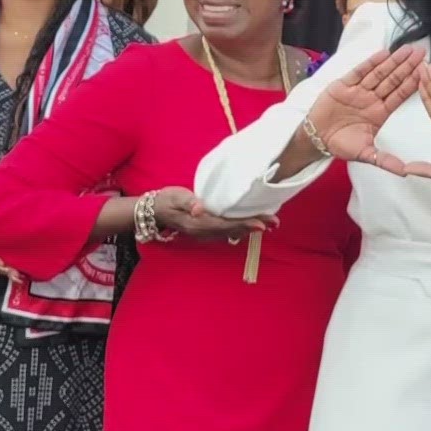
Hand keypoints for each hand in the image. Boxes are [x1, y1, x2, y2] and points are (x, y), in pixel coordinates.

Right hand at [151, 187, 274, 241]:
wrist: (155, 211)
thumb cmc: (167, 200)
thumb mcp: (176, 196)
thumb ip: (189, 202)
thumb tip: (199, 209)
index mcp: (199, 223)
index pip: (226, 224)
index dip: (245, 224)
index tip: (261, 224)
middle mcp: (205, 232)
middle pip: (233, 230)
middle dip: (254, 226)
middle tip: (275, 222)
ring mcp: (206, 234)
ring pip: (232, 233)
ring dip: (250, 228)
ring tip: (270, 224)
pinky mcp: (207, 231)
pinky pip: (228, 232)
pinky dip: (242, 228)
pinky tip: (253, 224)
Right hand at [304, 47, 426, 169]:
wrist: (317, 139)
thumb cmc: (342, 145)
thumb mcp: (366, 154)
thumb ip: (385, 161)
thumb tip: (406, 173)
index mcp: (380, 113)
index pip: (400, 95)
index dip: (413, 83)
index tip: (427, 73)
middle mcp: (372, 99)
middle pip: (393, 80)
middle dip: (408, 67)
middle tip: (423, 53)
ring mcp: (359, 90)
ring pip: (379, 73)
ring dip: (393, 61)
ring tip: (408, 49)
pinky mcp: (344, 85)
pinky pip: (359, 72)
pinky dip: (370, 63)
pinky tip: (383, 53)